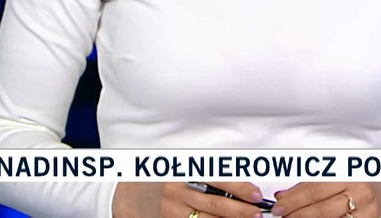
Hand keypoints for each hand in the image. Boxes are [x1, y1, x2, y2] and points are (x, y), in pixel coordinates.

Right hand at [112, 182, 267, 217]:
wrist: (121, 195)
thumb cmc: (152, 178)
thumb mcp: (173, 166)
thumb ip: (199, 171)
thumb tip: (231, 180)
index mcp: (180, 172)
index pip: (216, 179)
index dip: (238, 187)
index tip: (255, 193)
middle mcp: (176, 193)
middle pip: (216, 204)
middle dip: (240, 210)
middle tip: (258, 214)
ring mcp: (171, 212)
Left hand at [270, 182, 380, 217]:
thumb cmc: (353, 179)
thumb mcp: (331, 175)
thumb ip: (306, 185)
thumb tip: (282, 196)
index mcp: (347, 174)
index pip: (315, 190)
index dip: (294, 200)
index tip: (278, 206)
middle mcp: (359, 193)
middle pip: (322, 209)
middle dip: (298, 214)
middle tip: (282, 216)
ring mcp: (367, 212)